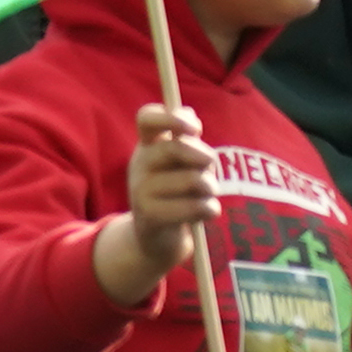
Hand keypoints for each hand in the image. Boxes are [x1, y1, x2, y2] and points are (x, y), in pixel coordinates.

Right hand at [95, 102, 211, 307]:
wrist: (157, 237)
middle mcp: (139, 164)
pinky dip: (210, 209)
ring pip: (192, 180)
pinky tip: (207, 213)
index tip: (195, 129)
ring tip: (207, 195)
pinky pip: (194, 207)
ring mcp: (140, 191)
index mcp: (147, 146)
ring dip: (211, 188)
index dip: (171, 117)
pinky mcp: (150, 216)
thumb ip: (186, 140)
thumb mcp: (181, 163)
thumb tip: (190, 115)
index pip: (146, 118)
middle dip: (205, 157)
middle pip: (176, 148)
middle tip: (211, 168)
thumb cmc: (177, 192)